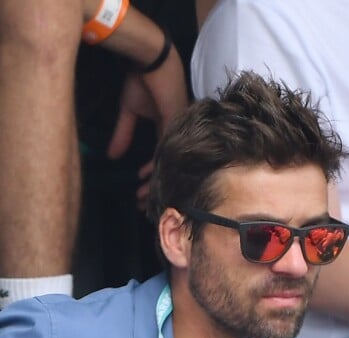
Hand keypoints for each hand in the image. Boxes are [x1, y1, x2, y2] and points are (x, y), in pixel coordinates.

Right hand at [107, 44, 187, 208]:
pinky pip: (165, 152)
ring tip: (141, 198)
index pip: (159, 162)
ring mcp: (177, 133)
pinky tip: (145, 178)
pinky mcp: (175, 126)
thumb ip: (123, 134)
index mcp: (167, 133)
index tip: (139, 193)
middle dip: (152, 189)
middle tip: (141, 206)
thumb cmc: (142, 81)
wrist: (150, 61)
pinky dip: (155, 166)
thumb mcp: (129, 112)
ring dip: (152, 183)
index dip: (149, 179)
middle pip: (165, 169)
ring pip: (166, 165)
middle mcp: (174, 137)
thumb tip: (111, 156)